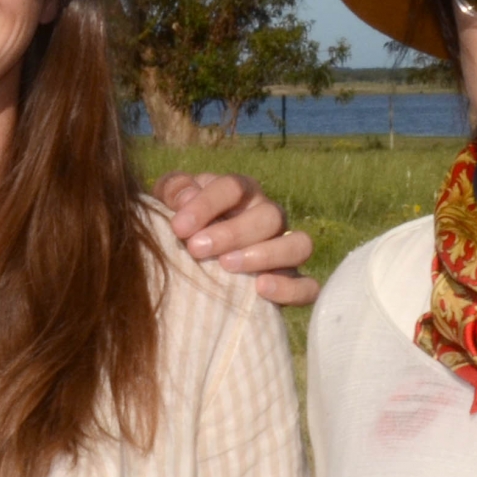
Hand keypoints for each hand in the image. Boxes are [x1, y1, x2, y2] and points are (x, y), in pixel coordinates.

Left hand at [153, 172, 318, 306]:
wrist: (190, 262)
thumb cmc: (182, 226)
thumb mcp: (168, 202)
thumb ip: (174, 192)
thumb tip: (186, 199)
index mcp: (242, 193)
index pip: (234, 187)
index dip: (207, 204)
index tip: (179, 227)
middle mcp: (269, 217)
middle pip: (269, 215)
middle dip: (232, 232)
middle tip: (196, 249)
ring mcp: (284, 249)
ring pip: (298, 245)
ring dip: (265, 255)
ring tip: (227, 266)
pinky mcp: (292, 283)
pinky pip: (308, 286)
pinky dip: (290, 288)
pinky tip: (260, 289)